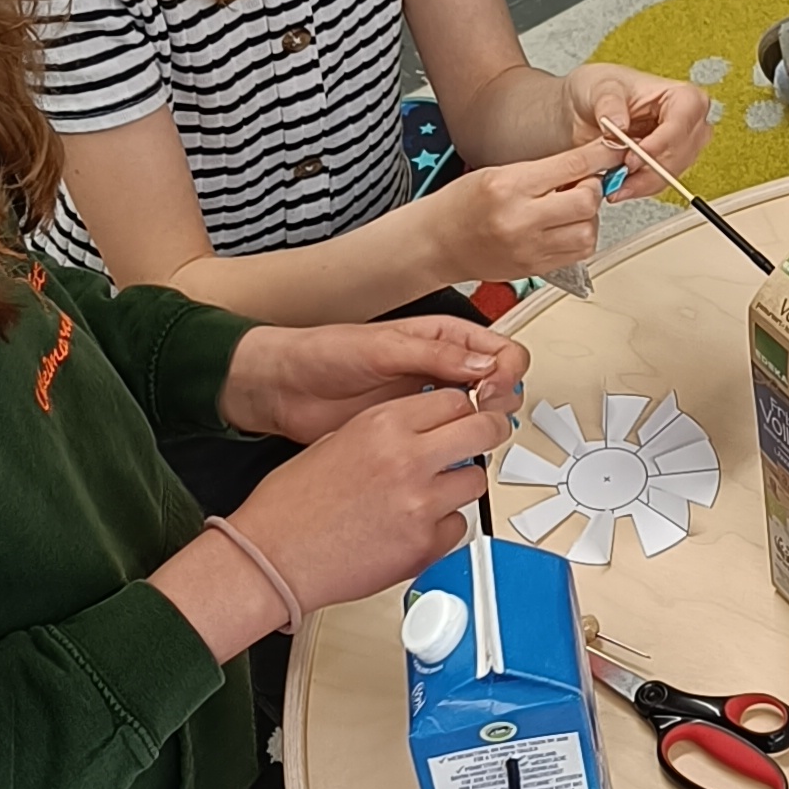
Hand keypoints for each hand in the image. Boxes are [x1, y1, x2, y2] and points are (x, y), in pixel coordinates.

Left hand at [222, 313, 526, 440]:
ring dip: (480, 427)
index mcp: (443, 338)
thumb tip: (484, 364)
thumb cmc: (324, 354)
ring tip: (463, 434)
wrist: (284, 389)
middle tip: (479, 414)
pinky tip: (444, 450)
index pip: (501, 351)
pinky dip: (455, 447)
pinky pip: (449, 441)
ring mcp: (430, 401)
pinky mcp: (415, 431)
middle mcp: (443, 368)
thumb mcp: (382, 348)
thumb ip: (435, 355)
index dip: (505, 372)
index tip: (487, 391)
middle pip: (501, 385)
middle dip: (499, 401)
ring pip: (479, 417)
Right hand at [227, 383, 516, 616]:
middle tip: (483, 441)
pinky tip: (412, 527)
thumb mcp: (336, 441)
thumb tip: (423, 428)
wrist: (272, 559)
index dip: (463, 409)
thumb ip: (386, 431)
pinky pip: (459, 527)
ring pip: (477, 481)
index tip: (464, 417)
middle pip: (484, 430)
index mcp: (382, 425)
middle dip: (488, 434)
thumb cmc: (290, 507)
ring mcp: (420, 504)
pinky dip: (443, 528)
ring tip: (430, 493)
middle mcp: (407, 459)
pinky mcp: (424, 546)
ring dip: (461, 484)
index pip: (455, 400)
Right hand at [417, 138, 616, 282]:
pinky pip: (577, 253)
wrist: (436, 243)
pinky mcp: (535, 269)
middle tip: (583, 183)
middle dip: (593, 188)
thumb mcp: (497, 172)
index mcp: (508, 187)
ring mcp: (529, 249)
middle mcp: (520, 220)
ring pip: (588, 232)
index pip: (571, 166)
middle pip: (587, 201)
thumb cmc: (461, 205)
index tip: (613, 150)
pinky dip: (580, 238)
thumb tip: (586, 164)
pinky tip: (564, 228)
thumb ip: (543, 171)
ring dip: (589, 217)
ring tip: (570, 208)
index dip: (600, 156)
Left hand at [565, 63, 709, 188]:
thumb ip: (609, 104)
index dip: (662, 141)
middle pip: (682, 153)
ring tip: (613, 183)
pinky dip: (637, 188)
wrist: (587, 108)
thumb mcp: (599, 88)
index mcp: (682, 96)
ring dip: (641, 182)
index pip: (683, 121)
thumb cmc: (601, 89)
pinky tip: (618, 187)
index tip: (634, 156)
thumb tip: (619, 125)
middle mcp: (688, 123)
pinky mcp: (667, 166)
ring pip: (671, 173)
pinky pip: (658, 183)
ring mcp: (681, 147)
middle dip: (650, 168)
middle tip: (619, 173)